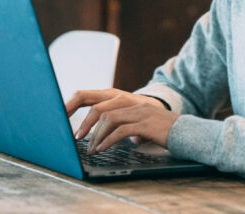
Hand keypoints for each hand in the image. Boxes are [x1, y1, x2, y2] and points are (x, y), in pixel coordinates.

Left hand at [64, 89, 178, 153]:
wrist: (184, 129)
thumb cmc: (156, 127)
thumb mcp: (134, 120)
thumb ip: (117, 122)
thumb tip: (96, 135)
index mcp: (121, 98)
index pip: (91, 95)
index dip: (73, 104)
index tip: (61, 117)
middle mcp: (128, 100)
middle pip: (97, 106)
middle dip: (83, 122)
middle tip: (76, 138)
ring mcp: (137, 109)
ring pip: (108, 118)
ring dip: (96, 135)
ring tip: (91, 149)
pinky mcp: (145, 122)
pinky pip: (122, 130)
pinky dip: (109, 140)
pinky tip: (103, 148)